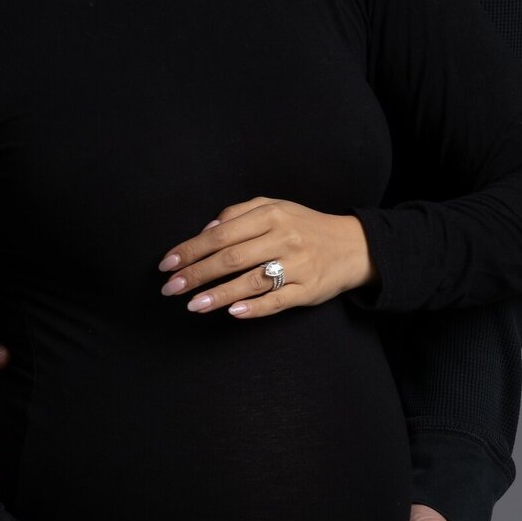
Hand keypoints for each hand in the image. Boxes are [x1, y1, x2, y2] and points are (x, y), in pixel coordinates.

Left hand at [157, 196, 376, 318]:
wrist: (353, 245)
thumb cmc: (305, 226)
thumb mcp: (275, 207)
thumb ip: (239, 213)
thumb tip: (206, 229)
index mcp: (271, 215)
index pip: (221, 234)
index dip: (191, 249)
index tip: (168, 264)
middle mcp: (284, 238)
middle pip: (231, 258)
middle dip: (196, 274)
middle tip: (171, 288)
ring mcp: (298, 265)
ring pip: (251, 281)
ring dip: (218, 295)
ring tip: (193, 305)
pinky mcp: (308, 290)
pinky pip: (277, 301)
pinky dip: (254, 308)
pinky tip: (232, 312)